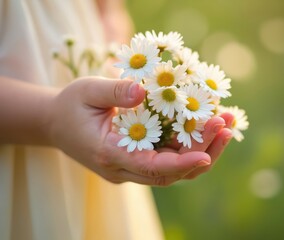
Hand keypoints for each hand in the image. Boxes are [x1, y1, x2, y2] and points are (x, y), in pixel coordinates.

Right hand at [48, 77, 232, 185]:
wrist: (58, 124)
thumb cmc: (71, 106)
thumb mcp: (86, 91)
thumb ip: (114, 91)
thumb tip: (144, 90)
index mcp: (109, 154)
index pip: (150, 167)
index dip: (180, 164)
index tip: (206, 155)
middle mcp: (124, 168)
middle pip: (171, 172)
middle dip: (203, 151)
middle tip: (226, 124)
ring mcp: (133, 167)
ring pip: (175, 170)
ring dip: (203, 149)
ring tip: (225, 123)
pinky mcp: (140, 161)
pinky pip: (170, 159)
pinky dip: (191, 145)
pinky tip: (208, 126)